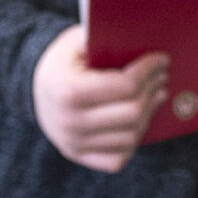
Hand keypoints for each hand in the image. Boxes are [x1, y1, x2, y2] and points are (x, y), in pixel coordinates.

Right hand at [31, 25, 168, 172]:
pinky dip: (134, 139)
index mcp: (68, 91)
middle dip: (152, 90)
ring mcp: (74, 144)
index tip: (162, 59)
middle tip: (162, 76)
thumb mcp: (75, 41)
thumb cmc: (62, 61)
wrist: (35, 90)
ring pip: (130, 136)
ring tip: (156, 94)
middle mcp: (69, 123)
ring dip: (149, 113)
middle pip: (132, 112)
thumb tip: (141, 42)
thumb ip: (103, 40)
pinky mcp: (79, 156)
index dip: (149, 70)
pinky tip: (139, 119)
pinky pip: (119, 157)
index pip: (126, 85)